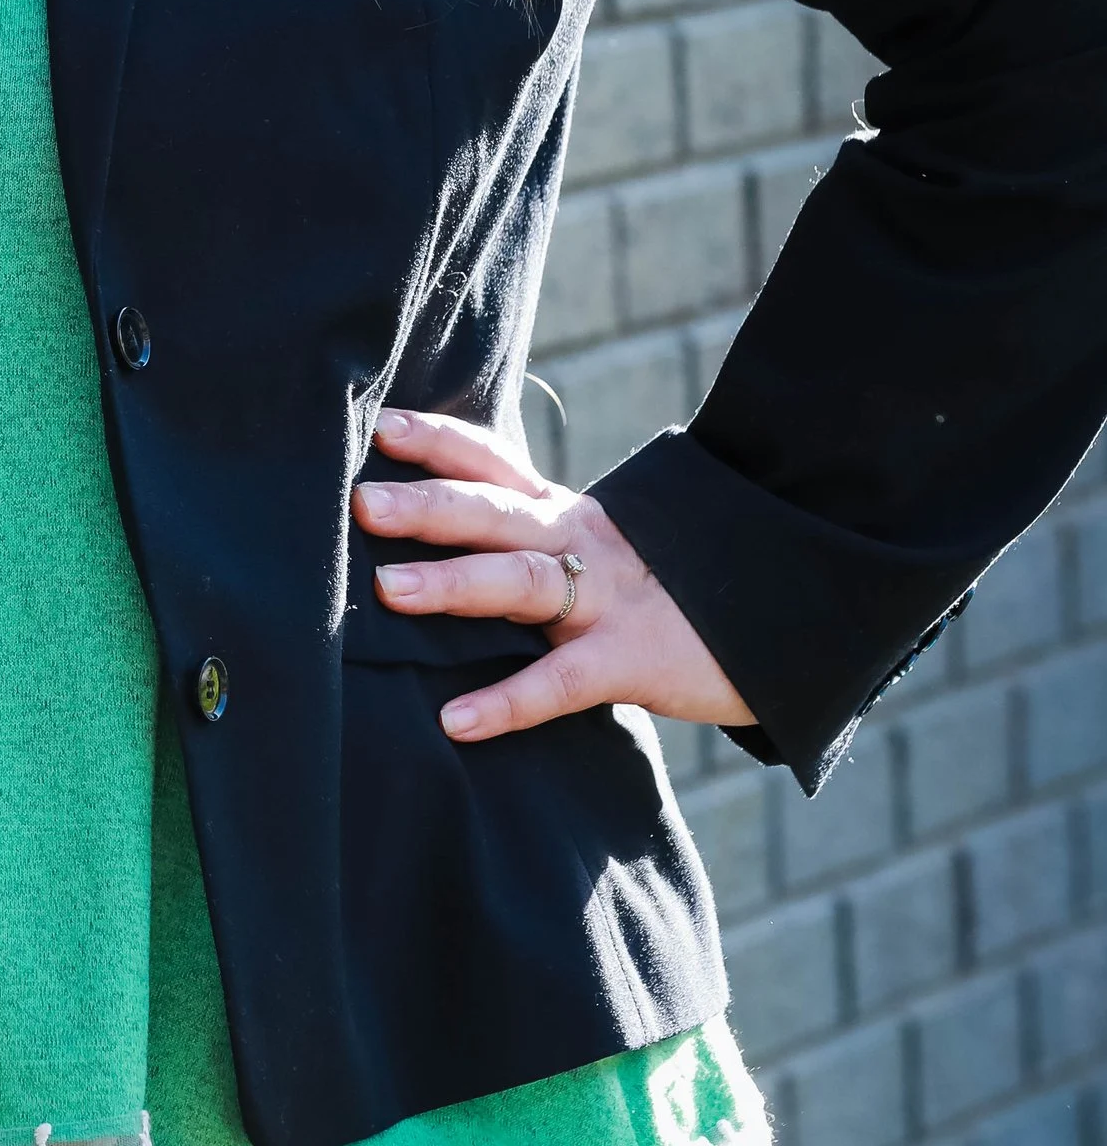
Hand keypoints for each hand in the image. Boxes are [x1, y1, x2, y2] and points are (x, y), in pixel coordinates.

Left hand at [352, 404, 751, 742]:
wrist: (785, 614)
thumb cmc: (670, 587)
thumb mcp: (600, 548)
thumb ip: (533, 541)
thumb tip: (443, 543)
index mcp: (567, 513)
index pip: (495, 464)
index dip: (438, 441)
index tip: (379, 424)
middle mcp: (581, 543)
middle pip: (495, 512)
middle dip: (427, 504)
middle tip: (359, 501)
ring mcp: (609, 599)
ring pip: (523, 581)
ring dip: (454, 583)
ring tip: (387, 590)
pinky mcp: (635, 659)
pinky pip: (563, 682)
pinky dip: (508, 701)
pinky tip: (455, 720)